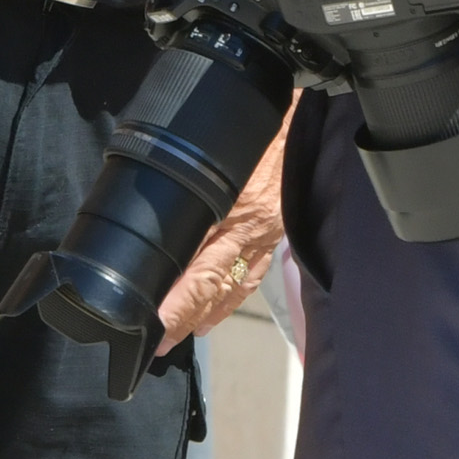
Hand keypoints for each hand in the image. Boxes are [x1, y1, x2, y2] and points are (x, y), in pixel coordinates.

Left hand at [154, 104, 291, 351]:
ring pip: (233, 285)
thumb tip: (152, 204)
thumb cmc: (254, 127)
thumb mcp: (216, 148)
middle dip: (184, 315)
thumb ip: (187, 176)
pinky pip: (253, 274)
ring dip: (205, 313)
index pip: (202, 263)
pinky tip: (214, 315)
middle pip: (214, 282)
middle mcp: (253, 226)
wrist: (305, 118)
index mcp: (235, 204)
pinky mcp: (276, 234)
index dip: (181, 297)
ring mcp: (267, 234)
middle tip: (157, 340)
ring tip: (178, 335)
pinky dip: (231, 299)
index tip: (156, 319)